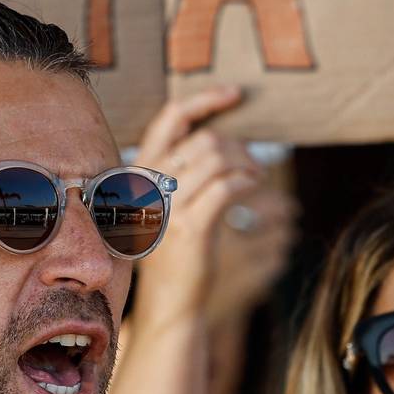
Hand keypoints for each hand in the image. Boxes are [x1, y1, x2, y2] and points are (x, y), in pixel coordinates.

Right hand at [131, 88, 278, 323]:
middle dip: (238, 147)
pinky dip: (248, 182)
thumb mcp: (165, 202)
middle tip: (251, 165)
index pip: (171, 118)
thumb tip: (217, 135)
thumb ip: (178, 169)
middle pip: (206, 139)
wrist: (168, 299)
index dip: (205, 100)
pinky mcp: (191, 227)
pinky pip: (228, 187)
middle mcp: (148, 183)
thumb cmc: (172, 248)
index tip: (234, 94)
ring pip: (218, 159)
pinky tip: (254, 188)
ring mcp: (167, 206)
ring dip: (247, 164)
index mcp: (139, 170)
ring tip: (255, 178)